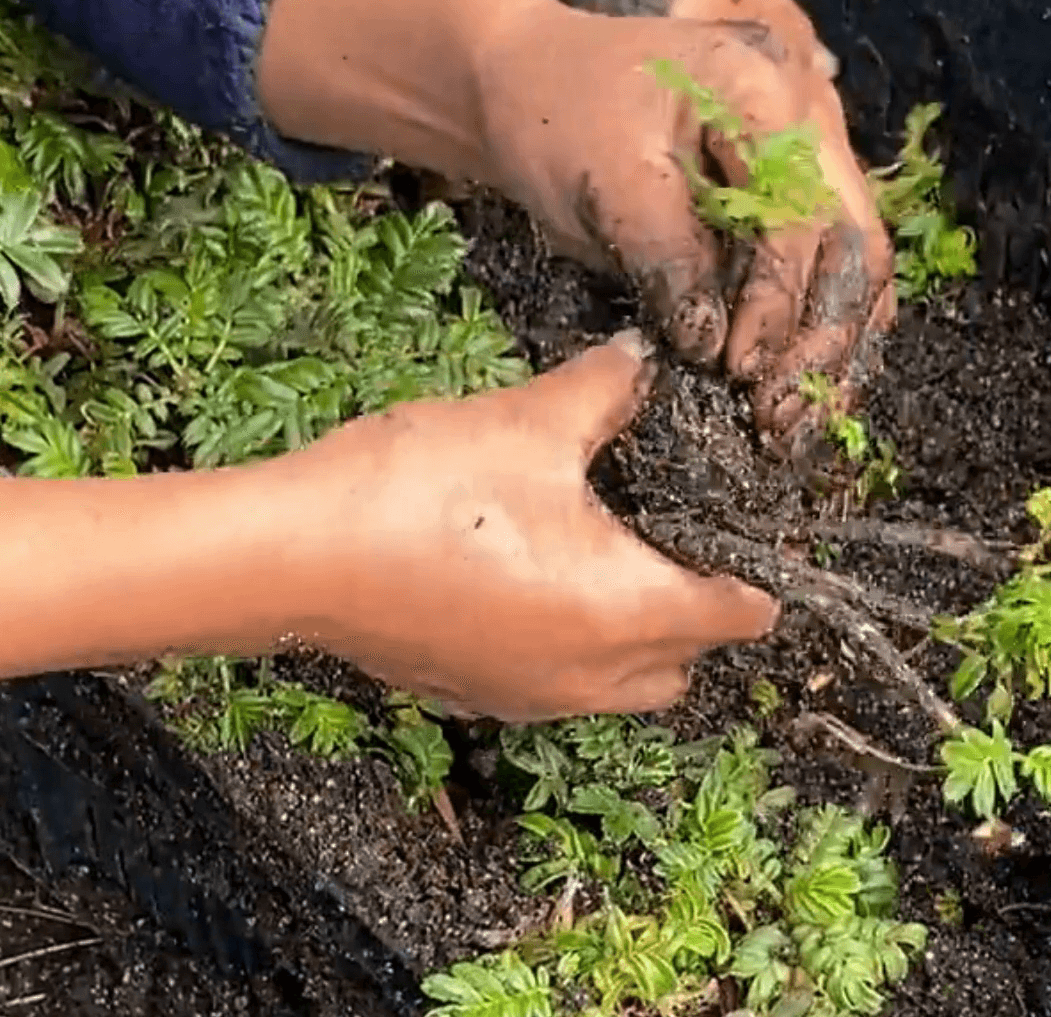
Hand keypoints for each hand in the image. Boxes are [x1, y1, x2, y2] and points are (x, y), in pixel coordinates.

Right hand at [0, 331, 773, 718]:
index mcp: (627, 612)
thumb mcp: (528, 421)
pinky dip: (568, 647)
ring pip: (621, 683)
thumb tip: (645, 355)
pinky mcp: (472, 694)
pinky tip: (530, 579)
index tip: (758, 527)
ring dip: (634, 634)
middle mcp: (590, 674)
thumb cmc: (420, 492)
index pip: (740, 614)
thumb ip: (606, 389)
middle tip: (676, 530)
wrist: (288, 557)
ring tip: (605, 552)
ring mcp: (527, 694)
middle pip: (686, 661)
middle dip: (697, 608)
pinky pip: (554, 684)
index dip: (761, 570)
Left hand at [471, 7, 891, 445]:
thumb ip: (665, 255)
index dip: (779, 299)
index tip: (739, 367)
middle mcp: (810, 124)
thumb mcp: (604, 180)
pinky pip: (827, 278)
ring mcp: (811, 165)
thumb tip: (711, 345)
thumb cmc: (562, 119)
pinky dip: (815, 339)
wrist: (535, 86)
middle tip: (777, 416)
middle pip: (853, 245)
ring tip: (790, 425)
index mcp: (766, 92)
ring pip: (856, 270)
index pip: (804, 213)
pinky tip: (797, 395)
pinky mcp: (793, 207)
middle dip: (820, 341)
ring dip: (829, 354)